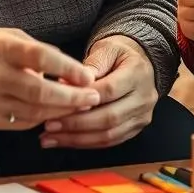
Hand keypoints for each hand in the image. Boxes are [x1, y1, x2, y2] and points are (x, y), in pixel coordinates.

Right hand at [0, 28, 98, 129]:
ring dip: (62, 111)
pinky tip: (57, 112)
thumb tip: (77, 74)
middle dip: (72, 97)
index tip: (88, 77)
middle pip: (40, 92)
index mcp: (1, 48)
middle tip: (93, 97)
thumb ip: (44, 53)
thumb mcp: (15, 37)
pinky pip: (23, 122)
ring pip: (34, 112)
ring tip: (81, 106)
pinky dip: (44, 118)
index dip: (68, 69)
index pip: (41, 58)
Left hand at [40, 36, 157, 149]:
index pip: (108, 90)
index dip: (82, 99)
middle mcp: (144, 97)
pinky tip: (66, 141)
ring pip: (109, 135)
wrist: (139, 62)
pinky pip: (110, 142)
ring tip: (51, 138)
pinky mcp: (136, 129)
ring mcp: (142, 116)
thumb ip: (90, 66)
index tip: (57, 103)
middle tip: (49, 125)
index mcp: (137, 73)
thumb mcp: (106, 49)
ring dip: (77, 139)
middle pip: (109, 117)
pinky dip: (86, 143)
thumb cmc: (118, 54)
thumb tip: (67, 85)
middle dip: (76, 124)